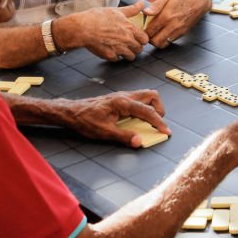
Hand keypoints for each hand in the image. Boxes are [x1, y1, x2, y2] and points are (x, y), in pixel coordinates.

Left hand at [51, 90, 169, 147]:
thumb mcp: (104, 132)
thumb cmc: (85, 121)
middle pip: (152, 96)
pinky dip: (143, 108)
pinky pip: (138, 100)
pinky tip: (137, 120)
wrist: (72, 112)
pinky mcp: (119, 99)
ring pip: (145, 96)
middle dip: (159, 110)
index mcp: (122, 103)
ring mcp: (122, 96)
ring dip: (151, 108)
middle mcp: (124, 96)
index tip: (166, 131)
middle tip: (156, 124)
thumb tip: (140, 141)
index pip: (148, 111)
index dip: (159, 122)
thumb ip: (124, 136)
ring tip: (148, 123)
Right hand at [64, 1, 148, 60]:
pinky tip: (111, 50)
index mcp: (129, 28)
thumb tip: (142, 3)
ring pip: (131, 57)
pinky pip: (117, 59)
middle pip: (139, 49)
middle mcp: (126, 40)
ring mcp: (119, 49)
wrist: (82, 28)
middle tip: (130, 44)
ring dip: (127, 54)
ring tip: (121, 49)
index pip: (145, 39)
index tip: (138, 38)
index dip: (142, 39)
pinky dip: (115, 56)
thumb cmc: (97, 17)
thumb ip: (131, 9)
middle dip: (136, 47)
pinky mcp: (110, 56)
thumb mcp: (116, 11)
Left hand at [143, 0, 210, 47]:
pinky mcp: (184, 32)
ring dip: (157, 40)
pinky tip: (164, 30)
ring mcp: (179, 30)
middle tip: (147, 31)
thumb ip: (156, 5)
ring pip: (163, 44)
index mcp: (167, 15)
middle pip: (155, 41)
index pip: (150, 31)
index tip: (142, 27)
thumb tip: (145, 12)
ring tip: (155, 32)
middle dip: (149, 38)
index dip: (143, 31)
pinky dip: (165, 38)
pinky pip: (171, 41)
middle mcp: (173, 25)